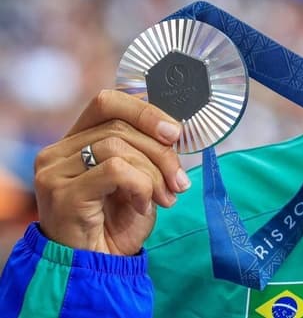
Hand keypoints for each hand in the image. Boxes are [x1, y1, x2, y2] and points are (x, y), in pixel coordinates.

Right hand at [34, 90, 190, 255]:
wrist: (96, 268)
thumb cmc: (117, 224)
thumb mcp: (138, 178)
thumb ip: (146, 150)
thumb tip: (174, 128)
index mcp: (75, 141)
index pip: (108, 102)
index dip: (145, 111)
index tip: (175, 132)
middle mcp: (58, 152)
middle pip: (120, 126)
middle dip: (161, 152)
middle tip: (179, 181)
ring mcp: (55, 172)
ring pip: (118, 146)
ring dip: (154, 172)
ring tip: (165, 197)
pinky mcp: (62, 192)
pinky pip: (115, 170)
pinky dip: (140, 186)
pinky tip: (143, 206)